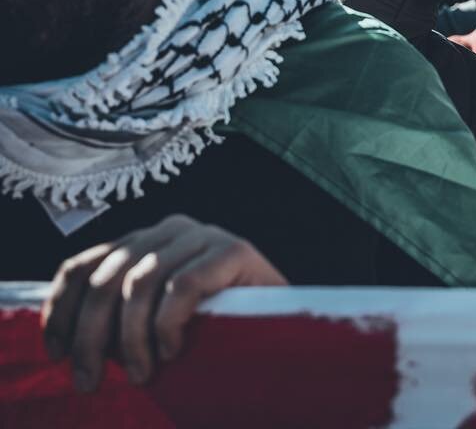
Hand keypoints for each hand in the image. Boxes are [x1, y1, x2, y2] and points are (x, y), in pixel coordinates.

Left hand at [42, 215, 287, 391]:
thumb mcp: (153, 321)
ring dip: (132, 340)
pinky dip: (169, 324)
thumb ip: (120, 315)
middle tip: (90, 380)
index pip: (83, 265)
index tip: (55, 353)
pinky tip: (173, 350)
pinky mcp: (235, 249)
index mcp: (145, 241)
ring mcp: (204, 235)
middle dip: (91, 337)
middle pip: (106, 277)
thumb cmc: (215, 331)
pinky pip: (182, 286)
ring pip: (139, 283)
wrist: (287, 327)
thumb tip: (69, 341)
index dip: (60, 309)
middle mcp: (171, 228)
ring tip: (143, 374)